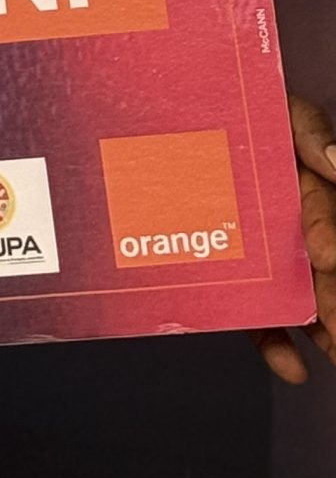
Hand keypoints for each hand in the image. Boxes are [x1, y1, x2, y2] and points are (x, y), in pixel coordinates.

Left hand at [252, 93, 335, 385]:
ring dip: (323, 329)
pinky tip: (293, 368)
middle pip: (325, 270)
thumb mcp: (278, 109)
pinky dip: (274, 342)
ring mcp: (266, 257)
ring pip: (303, 298)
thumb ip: (310, 132)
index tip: (327, 255)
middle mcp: (294, 226)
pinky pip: (257, 315)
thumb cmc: (230, 110)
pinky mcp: (235, 281)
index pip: (329, 219)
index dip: (330, 237)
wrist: (160, 120)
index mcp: (309, 188)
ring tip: (335, 353)